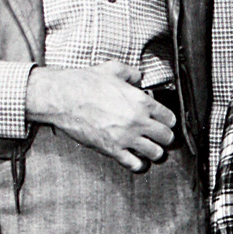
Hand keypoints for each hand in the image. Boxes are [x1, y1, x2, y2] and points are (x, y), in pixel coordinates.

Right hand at [25, 61, 174, 172]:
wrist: (63, 98)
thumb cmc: (85, 82)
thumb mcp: (113, 69)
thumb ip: (131, 73)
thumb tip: (139, 78)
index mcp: (141, 101)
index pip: (169, 118)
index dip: (168, 120)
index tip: (164, 122)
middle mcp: (138, 121)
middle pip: (166, 137)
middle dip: (165, 137)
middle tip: (160, 137)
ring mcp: (126, 137)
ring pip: (155, 153)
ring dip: (154, 152)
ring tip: (150, 149)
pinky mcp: (112, 150)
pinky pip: (134, 164)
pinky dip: (138, 164)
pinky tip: (136, 159)